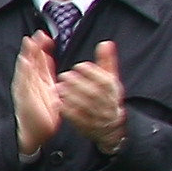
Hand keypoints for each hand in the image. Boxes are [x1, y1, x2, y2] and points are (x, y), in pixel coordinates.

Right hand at [11, 25, 62, 157]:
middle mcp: (29, 81)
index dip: (41, 48)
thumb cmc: (41, 114)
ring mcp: (24, 87)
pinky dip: (23, 69)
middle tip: (38, 34)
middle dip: (34, 47)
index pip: (39, 60)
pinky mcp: (22, 95)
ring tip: (30, 42)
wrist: (33, 132)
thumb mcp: (49, 90)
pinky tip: (25, 60)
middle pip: (30, 60)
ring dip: (27, 54)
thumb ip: (47, 74)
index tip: (46, 37)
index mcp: (37, 79)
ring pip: (25, 67)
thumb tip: (49, 58)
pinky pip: (22, 80)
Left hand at [56, 38, 127, 153]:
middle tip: (64, 76)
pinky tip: (58, 102)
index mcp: (113, 90)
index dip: (90, 72)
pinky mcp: (87, 127)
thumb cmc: (108, 96)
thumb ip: (106, 61)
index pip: (103, 80)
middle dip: (77, 83)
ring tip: (58, 87)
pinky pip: (77, 119)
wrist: (111, 126)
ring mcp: (98, 117)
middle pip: (93, 93)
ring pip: (84, 106)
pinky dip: (67, 110)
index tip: (78, 66)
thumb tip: (106, 43)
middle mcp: (108, 104)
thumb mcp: (110, 78)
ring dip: (70, 96)